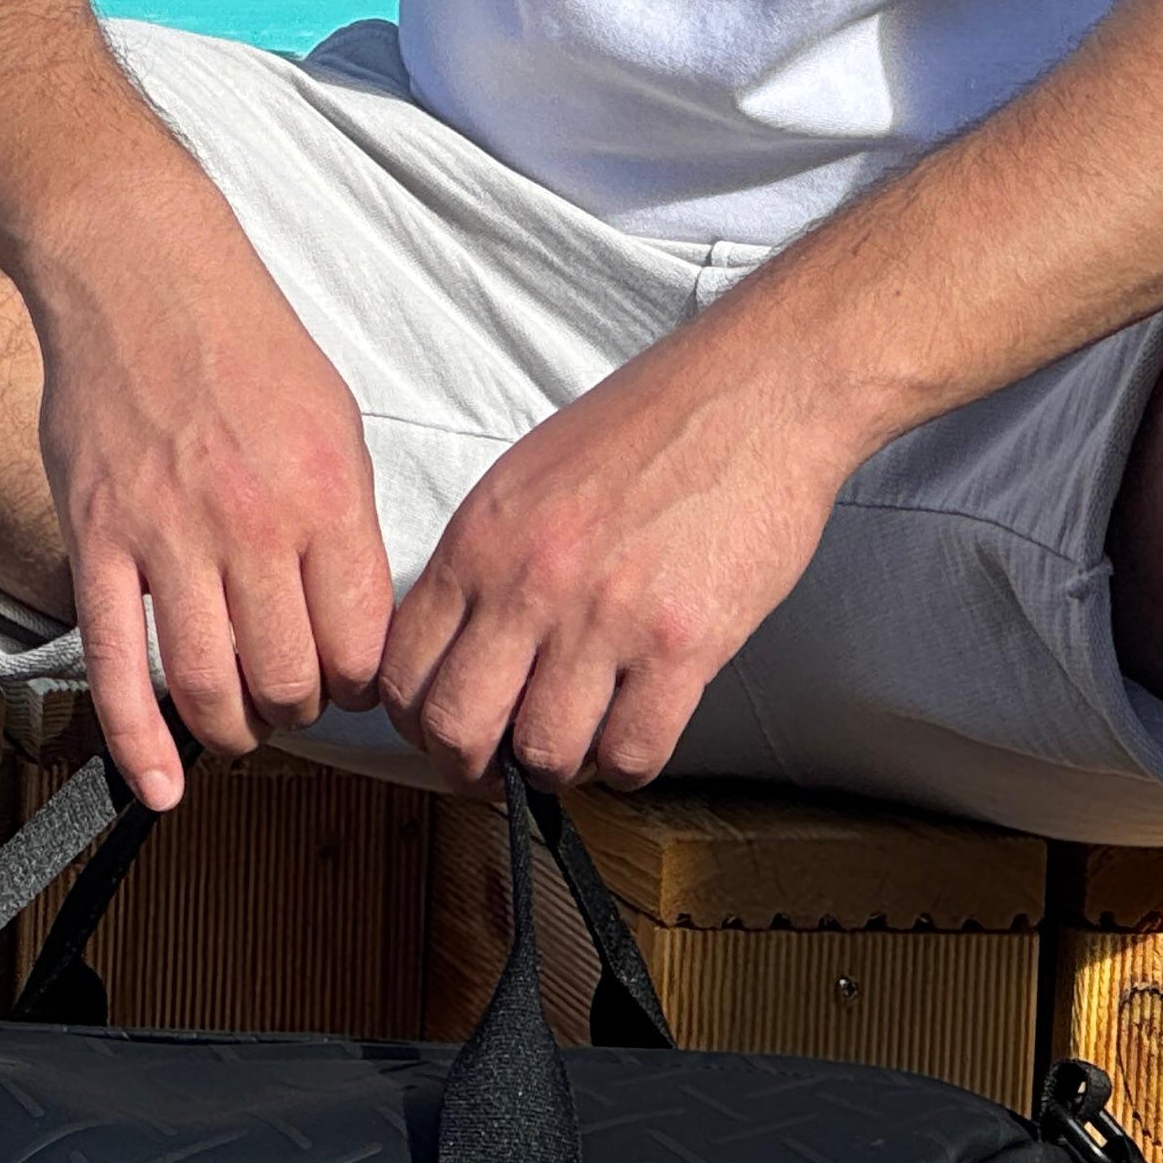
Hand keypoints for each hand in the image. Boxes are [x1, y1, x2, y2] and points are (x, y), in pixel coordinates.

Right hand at [26, 189, 392, 806]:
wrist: (139, 277)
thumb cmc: (244, 346)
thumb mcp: (334, 424)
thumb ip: (344, 528)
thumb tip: (355, 625)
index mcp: (324, 496)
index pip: (358, 645)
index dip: (358, 683)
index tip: (345, 678)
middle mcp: (252, 526)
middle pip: (288, 681)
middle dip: (296, 708)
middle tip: (288, 695)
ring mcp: (168, 540)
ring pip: (210, 690)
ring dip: (231, 729)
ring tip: (236, 722)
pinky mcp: (98, 546)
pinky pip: (117, 669)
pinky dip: (138, 743)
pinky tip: (160, 787)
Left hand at [379, 321, 862, 792]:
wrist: (759, 391)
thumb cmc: (649, 428)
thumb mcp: (525, 479)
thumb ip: (482, 564)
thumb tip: (455, 648)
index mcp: (480, 541)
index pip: (403, 671)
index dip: (418, 722)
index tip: (445, 733)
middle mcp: (530, 582)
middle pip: (456, 729)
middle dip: (469, 769)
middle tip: (498, 769)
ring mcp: (605, 617)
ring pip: (543, 754)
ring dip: (556, 770)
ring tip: (578, 746)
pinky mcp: (683, 645)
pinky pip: (632, 752)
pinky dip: (628, 765)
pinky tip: (635, 733)